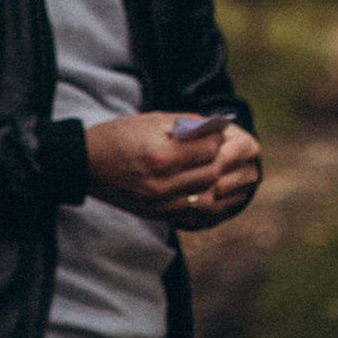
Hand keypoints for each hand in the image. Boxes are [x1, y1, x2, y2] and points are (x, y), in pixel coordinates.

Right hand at [83, 113, 264, 229]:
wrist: (85, 165)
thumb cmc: (119, 136)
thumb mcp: (151, 121)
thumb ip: (187, 125)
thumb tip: (220, 128)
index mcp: (160, 155)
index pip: (208, 151)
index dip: (224, 141)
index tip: (229, 134)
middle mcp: (161, 184)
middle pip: (212, 176)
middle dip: (236, 163)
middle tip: (252, 153)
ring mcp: (159, 204)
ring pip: (209, 200)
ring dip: (234, 188)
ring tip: (250, 177)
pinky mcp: (158, 214)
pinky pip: (196, 216)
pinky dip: (216, 208)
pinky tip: (229, 198)